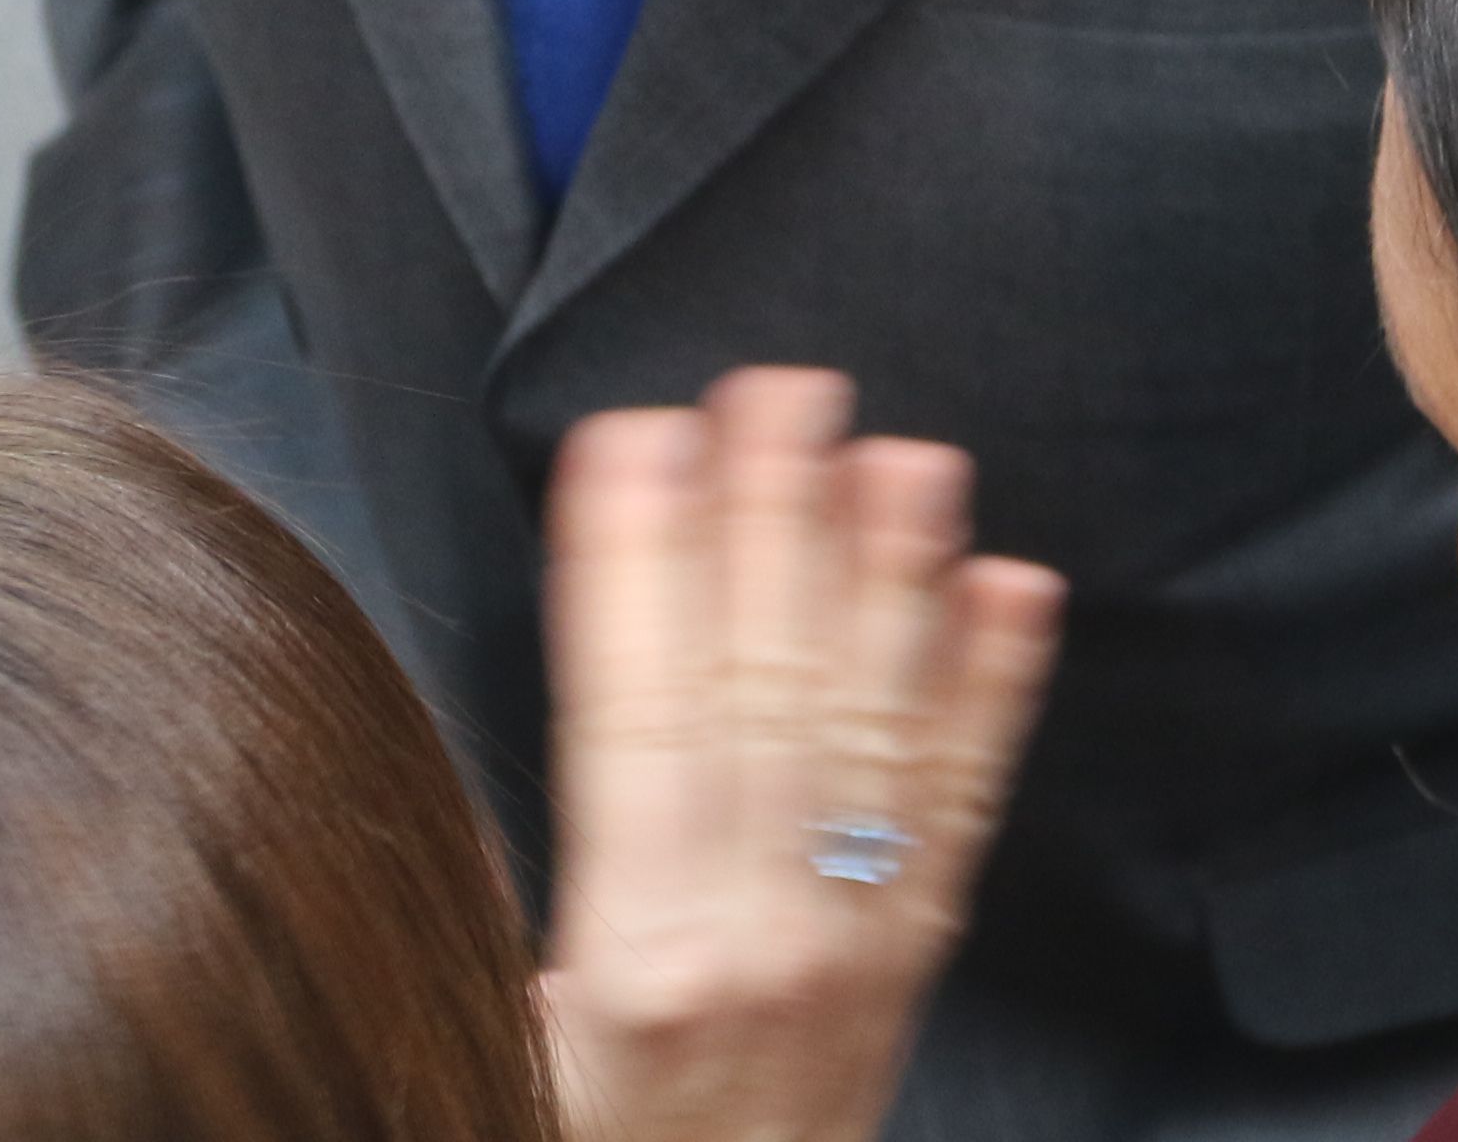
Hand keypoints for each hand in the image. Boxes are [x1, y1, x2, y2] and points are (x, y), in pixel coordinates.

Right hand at [537, 369, 1066, 1141]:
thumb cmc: (567, 1137)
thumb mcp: (483, 1036)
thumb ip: (473, 900)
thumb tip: (445, 755)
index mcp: (637, 958)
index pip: (635, 716)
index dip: (637, 565)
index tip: (634, 439)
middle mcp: (759, 939)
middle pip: (764, 695)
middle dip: (771, 526)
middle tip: (781, 389)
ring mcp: (850, 948)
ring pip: (872, 733)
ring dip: (893, 581)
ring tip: (906, 457)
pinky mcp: (907, 964)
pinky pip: (958, 812)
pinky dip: (994, 696)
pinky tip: (1012, 594)